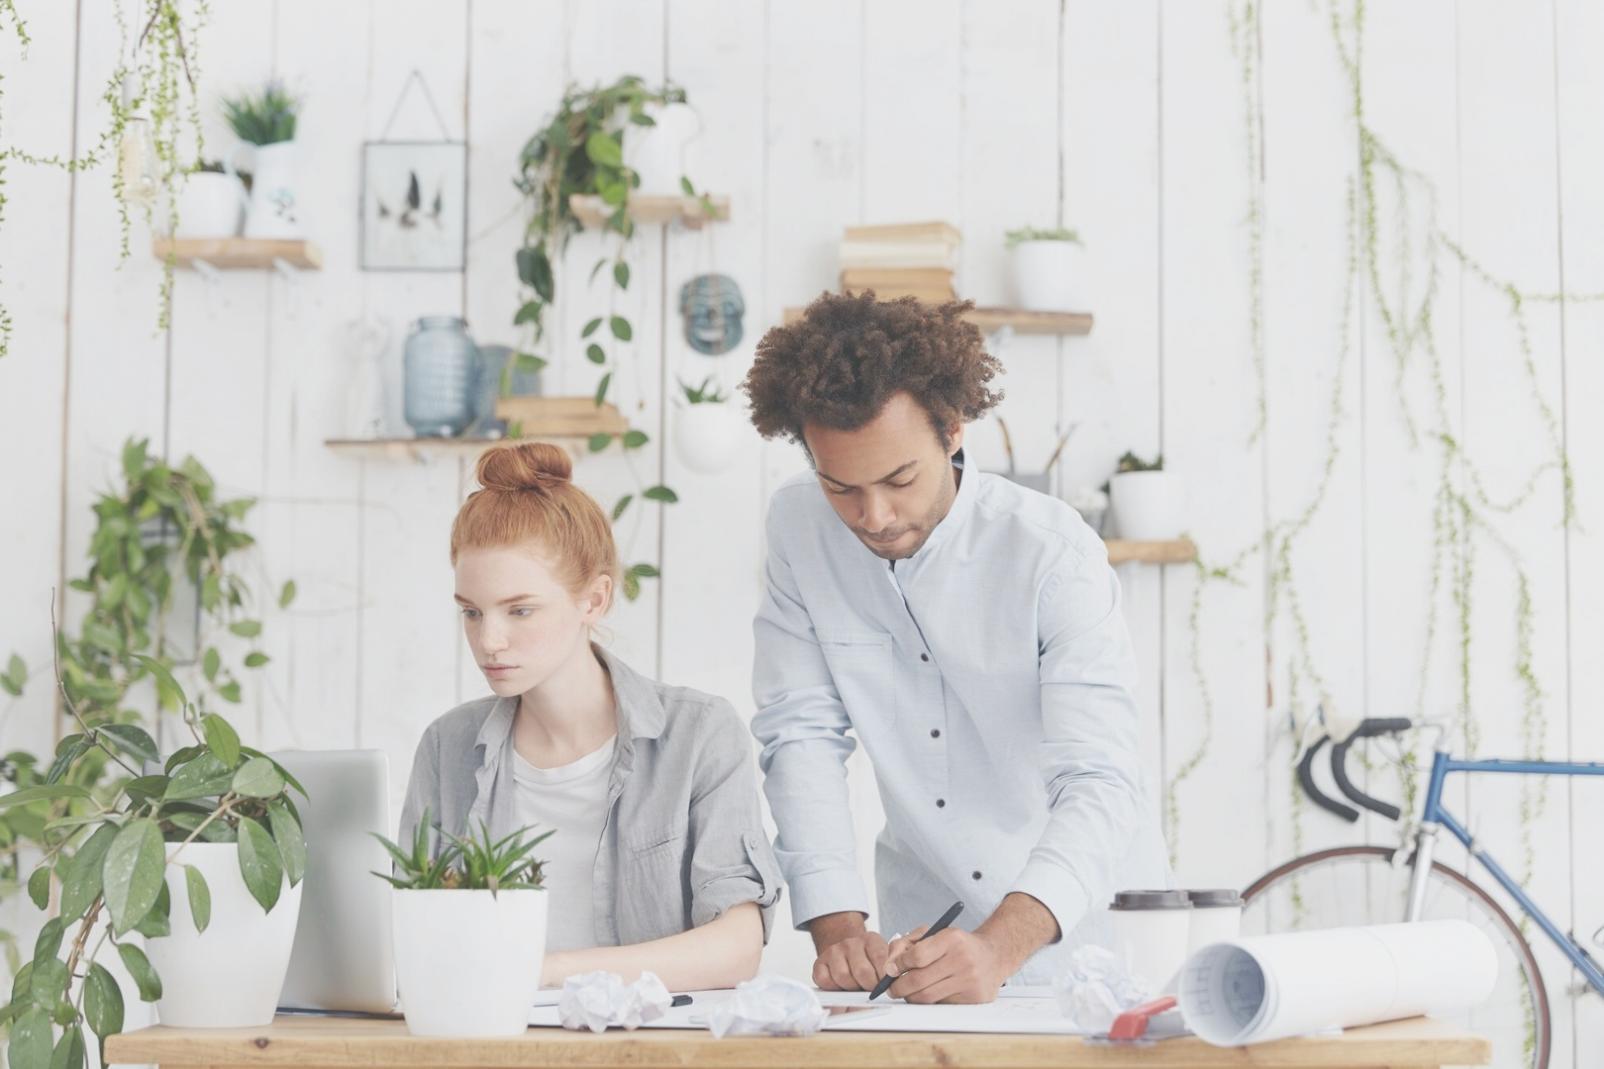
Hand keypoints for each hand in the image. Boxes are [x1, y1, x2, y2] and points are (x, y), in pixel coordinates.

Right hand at [809, 912, 889, 990]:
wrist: (846, 955)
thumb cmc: (867, 963)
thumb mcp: (882, 961)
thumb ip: (889, 971)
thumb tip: (892, 986)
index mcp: (871, 940)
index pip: (881, 958)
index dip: (885, 977)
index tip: (887, 987)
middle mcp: (851, 942)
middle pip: (862, 971)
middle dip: (869, 986)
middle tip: (871, 990)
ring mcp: (834, 951)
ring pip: (843, 976)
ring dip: (851, 987)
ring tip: (856, 986)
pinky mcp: (819, 963)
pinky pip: (825, 980)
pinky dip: (833, 987)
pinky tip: (840, 985)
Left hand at [883, 925, 1009, 1003]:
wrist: (993, 956)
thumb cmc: (958, 945)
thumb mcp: (934, 934)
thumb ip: (907, 944)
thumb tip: (890, 967)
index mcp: (951, 939)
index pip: (917, 956)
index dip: (898, 965)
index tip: (891, 969)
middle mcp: (963, 959)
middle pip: (919, 980)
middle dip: (898, 986)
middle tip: (891, 988)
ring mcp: (970, 980)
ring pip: (927, 996)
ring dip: (911, 996)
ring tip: (907, 991)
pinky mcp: (974, 998)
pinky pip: (941, 1004)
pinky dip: (930, 1000)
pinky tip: (930, 992)